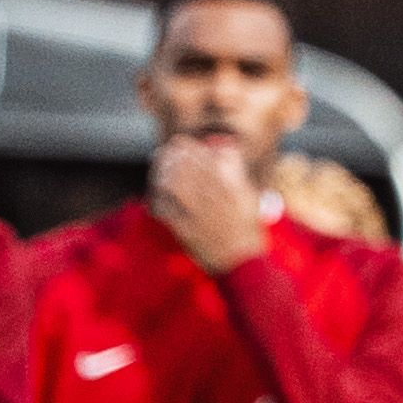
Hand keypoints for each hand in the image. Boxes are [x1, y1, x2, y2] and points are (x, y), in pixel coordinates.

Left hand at [146, 136, 267, 274]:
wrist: (241, 259)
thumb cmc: (246, 226)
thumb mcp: (247, 192)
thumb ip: (234, 169)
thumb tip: (223, 145)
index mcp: (228, 182)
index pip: (202, 154)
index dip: (186, 146)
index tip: (178, 142)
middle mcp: (211, 193)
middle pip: (184, 165)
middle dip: (169, 156)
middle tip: (162, 153)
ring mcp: (196, 211)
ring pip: (171, 183)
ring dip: (161, 174)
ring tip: (158, 170)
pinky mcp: (183, 227)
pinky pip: (164, 208)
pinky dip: (157, 199)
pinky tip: (155, 195)